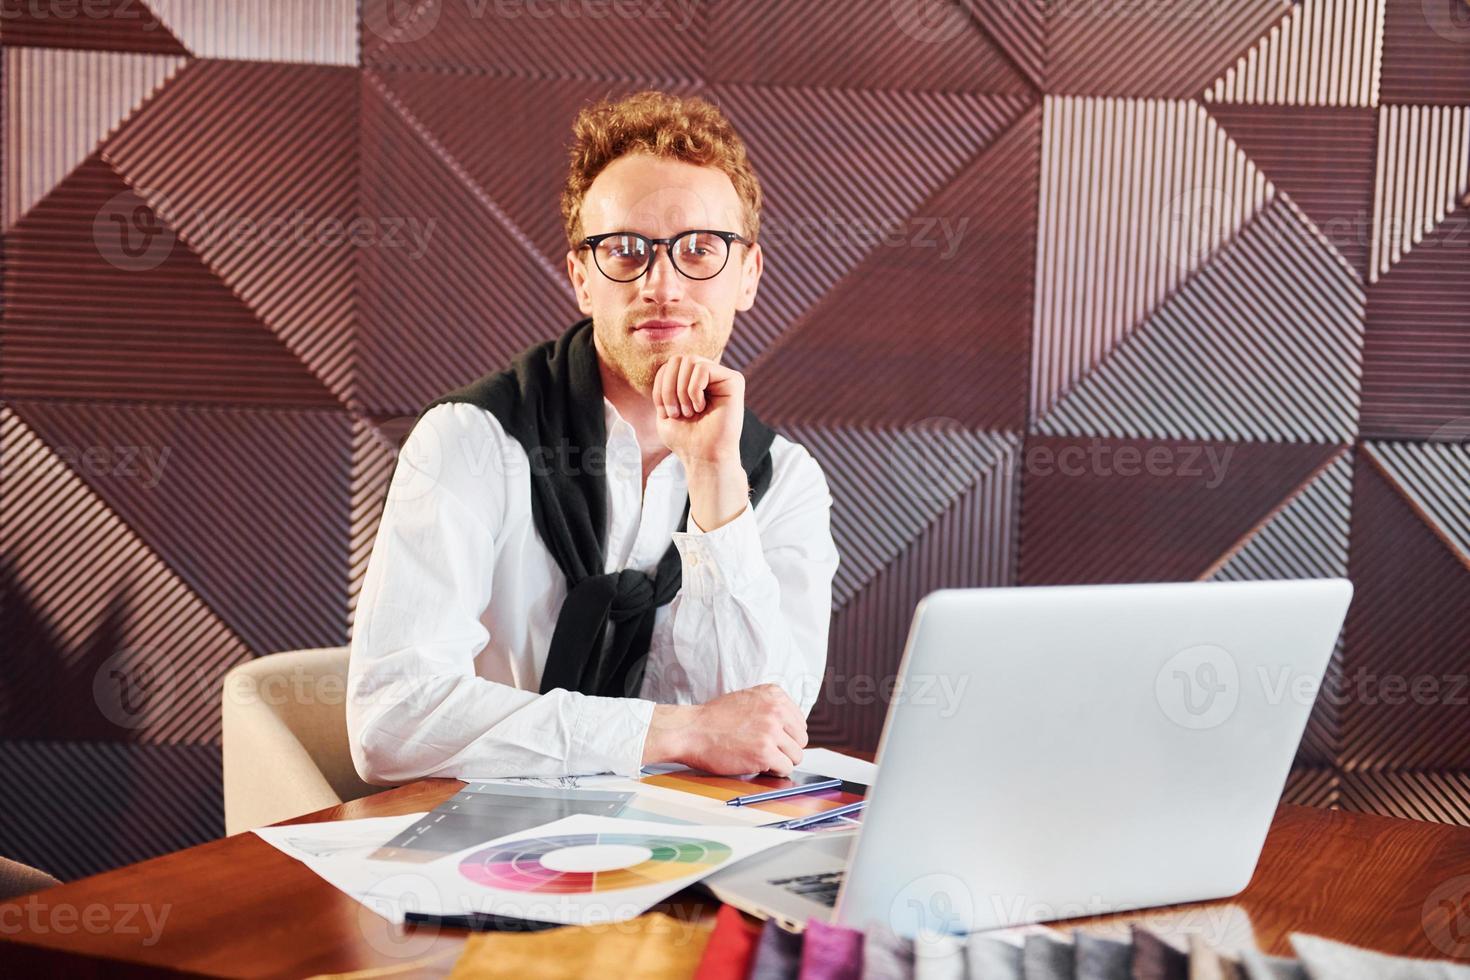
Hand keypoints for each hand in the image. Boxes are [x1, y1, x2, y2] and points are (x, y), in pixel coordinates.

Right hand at [642, 684, 807, 775]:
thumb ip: (770, 708)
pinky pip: (786, 768)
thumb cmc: (714, 719)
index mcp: (774, 694)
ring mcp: (771, 731)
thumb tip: (790, 728)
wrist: (691, 730)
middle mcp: (776, 710)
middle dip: (787, 749)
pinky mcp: (765, 752)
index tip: (773, 740)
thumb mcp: (747, 699)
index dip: (787, 735)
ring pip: (796, 755)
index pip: (799, 721)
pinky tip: (759, 766)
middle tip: (767, 752)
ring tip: (762, 759)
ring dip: (781, 761)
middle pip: (801, 739)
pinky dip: (774, 772)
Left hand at [652, 354, 743, 466]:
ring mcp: (722, 377)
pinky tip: (701, 407)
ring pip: (690, 360)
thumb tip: (670, 363)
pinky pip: (703, 368)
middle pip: (678, 359)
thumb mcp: (665, 408)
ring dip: (681, 390)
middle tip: (676, 412)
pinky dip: (694, 390)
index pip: (669, 366)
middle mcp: (710, 376)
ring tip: (689, 412)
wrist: (703, 458)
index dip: (660, 387)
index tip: (666, 412)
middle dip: (668, 387)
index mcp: (693, 382)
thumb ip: (665, 384)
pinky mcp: (734, 380)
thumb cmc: (685, 439)